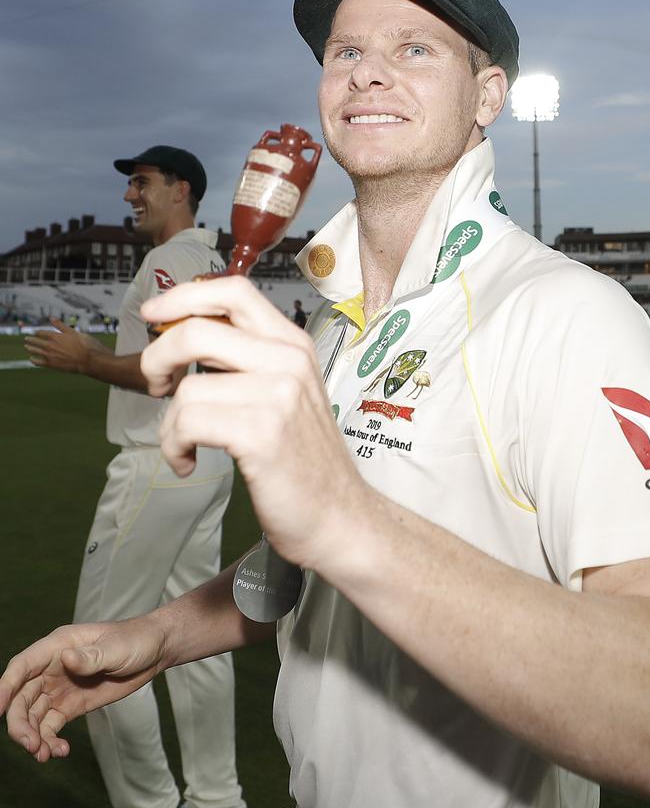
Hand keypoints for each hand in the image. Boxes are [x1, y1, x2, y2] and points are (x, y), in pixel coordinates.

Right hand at [0, 618, 166, 761]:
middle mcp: (51, 669)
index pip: (22, 667)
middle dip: (20, 724)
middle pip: (21, 698)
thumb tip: (66, 659)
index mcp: (57, 647)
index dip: (5, 687)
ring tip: (45, 755)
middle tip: (31, 746)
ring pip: (33, 716)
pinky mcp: (70, 705)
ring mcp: (58, 688)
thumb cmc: (135, 640)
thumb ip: (91, 656)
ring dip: (33, 737)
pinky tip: (60, 751)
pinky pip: (51, 726)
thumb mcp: (116, 648)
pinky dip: (50, 740)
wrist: (155, 651)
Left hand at [24, 318, 104, 372]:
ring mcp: (50, 355)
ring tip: (27, 347)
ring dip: (31, 349)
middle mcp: (51, 345)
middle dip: (31, 340)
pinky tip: (32, 360)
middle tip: (27, 339)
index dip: (38, 332)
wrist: (88, 360)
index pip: (43, 333)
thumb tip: (51, 318)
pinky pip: (40, 363)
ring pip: (36, 351)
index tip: (35, 332)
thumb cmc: (84, 345)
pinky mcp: (52, 365)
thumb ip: (61, 326)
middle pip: (37, 342)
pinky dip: (34, 361)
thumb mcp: (73, 332)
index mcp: (56, 336)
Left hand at [140, 275, 367, 573]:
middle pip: (197, 330)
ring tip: (185, 445)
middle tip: (154, 385)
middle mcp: (289, 361)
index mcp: (294, 345)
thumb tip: (182, 340)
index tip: (153, 316)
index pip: (233, 290)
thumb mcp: (287, 395)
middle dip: (156, 358)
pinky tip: (188, 462)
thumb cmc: (304, 463)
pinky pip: (187, 423)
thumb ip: (247, 362)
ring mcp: (278, 395)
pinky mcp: (261, 433)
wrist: (339, 518)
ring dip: (170, 423)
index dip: (182, 297)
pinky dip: (174, 446)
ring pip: (186, 387)